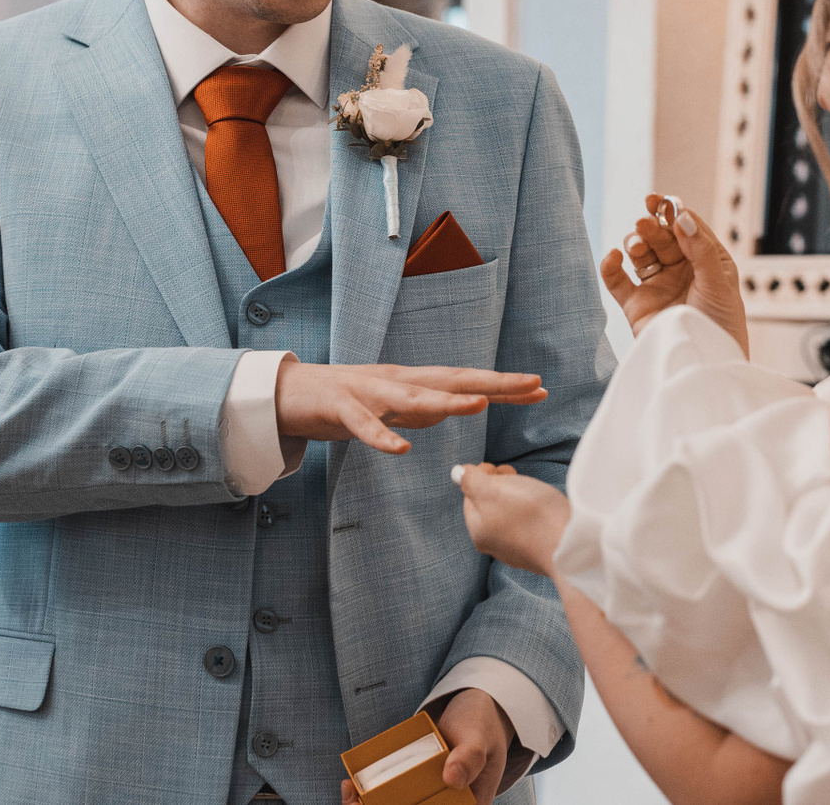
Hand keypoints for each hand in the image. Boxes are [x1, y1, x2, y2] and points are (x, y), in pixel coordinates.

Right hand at [276, 363, 545, 454]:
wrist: (289, 391)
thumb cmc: (344, 400)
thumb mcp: (390, 407)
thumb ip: (419, 409)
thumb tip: (450, 412)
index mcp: (412, 382)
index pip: (465, 382)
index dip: (502, 386)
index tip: (540, 388)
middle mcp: (397, 381)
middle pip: (451, 380)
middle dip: (492, 383)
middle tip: (531, 385)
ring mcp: (369, 391)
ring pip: (412, 397)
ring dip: (445, 401)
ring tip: (477, 406)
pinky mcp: (339, 406)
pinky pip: (363, 424)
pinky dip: (381, 436)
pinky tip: (400, 450)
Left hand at [335, 684, 518, 804]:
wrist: (475, 709)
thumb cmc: (481, 724)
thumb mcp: (478, 736)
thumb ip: (469, 756)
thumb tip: (452, 778)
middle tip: (355, 803)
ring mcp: (429, 796)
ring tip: (350, 795)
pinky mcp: (413, 785)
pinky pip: (389, 795)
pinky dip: (368, 795)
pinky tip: (351, 787)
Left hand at [455, 463, 569, 578]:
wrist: (570, 544)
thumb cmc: (530, 515)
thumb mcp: (492, 490)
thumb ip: (471, 480)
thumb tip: (457, 473)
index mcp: (478, 532)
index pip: (470, 497)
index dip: (482, 476)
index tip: (499, 468)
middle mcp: (494, 546)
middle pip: (490, 507)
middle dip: (500, 486)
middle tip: (514, 475)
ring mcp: (517, 551)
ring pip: (509, 515)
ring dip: (516, 497)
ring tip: (530, 489)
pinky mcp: (538, 550)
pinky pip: (527, 525)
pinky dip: (531, 511)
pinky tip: (542, 507)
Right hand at [599, 194, 749, 355]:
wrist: (705, 365)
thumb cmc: (722, 325)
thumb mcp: (718, 284)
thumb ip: (700, 250)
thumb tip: (681, 216)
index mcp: (705, 260)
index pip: (686, 227)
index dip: (672, 212)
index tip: (659, 201)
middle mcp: (680, 269)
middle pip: (661, 238)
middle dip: (652, 227)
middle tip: (645, 223)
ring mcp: (657, 285)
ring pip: (639, 254)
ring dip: (635, 244)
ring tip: (637, 247)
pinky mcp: (636, 304)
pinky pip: (617, 280)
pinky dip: (611, 266)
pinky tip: (614, 257)